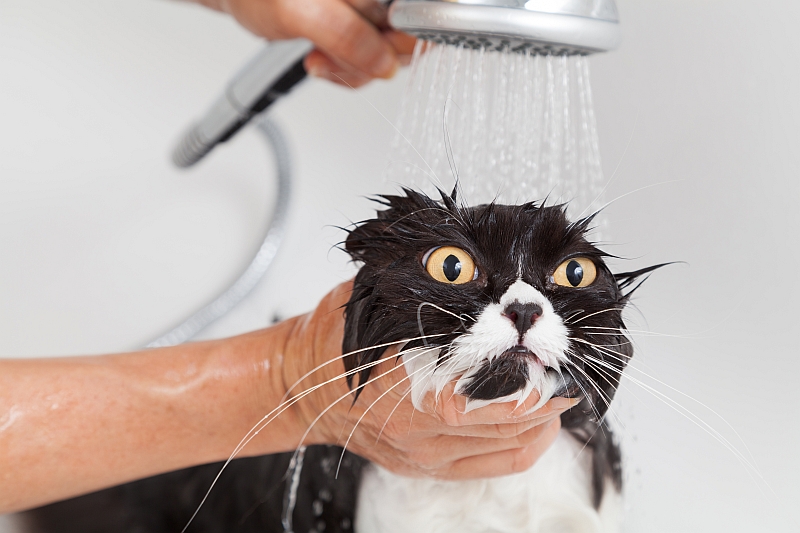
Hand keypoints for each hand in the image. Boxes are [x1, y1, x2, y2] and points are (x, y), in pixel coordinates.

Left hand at [194, 0, 416, 86]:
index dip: (408, 39)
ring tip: (320, 56)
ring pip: (391, 53)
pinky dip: (348, 69)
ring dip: (355, 69)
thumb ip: (346, 35)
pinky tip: (323, 58)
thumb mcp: (298, 13)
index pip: (425, 13)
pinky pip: (372, 58)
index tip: (378, 54)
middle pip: (411, 35)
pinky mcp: (364, 23)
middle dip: (372, 59)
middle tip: (332, 56)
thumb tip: (384, 62)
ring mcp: (375, 6)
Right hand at [276, 281, 577, 479]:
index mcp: (411, 378)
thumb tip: (479, 267)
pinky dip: (528, 444)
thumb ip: (428, 287)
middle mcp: (422, 422)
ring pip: (511, 442)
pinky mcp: (427, 466)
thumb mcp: (377, 296)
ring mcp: (426, 451)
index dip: (535, 365)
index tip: (551, 343)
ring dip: (547, 416)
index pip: (496, 380)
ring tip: (562, 388)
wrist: (302, 386)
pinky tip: (541, 423)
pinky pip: (495, 464)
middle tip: (570, 365)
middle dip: (551, 388)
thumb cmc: (336, 339)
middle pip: (513, 413)